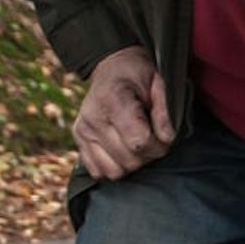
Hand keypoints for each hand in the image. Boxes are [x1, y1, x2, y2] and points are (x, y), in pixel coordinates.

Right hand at [74, 46, 171, 179]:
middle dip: (147, 155)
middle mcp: (92, 117)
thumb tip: (166, 138)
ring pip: (114, 172)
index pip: (138, 142)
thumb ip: (164, 112)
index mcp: (112, 99)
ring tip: (136, 144)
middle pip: (129, 160)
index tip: (163, 136)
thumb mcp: (158, 84)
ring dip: (131, 163)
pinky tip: (121, 149)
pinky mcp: (78, 140)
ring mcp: (83, 130)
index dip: (158, 145)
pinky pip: (98, 172)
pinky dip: (113, 166)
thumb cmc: (138, 78)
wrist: (112, 71)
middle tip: (152, 139)